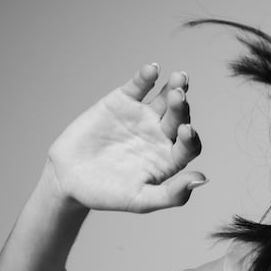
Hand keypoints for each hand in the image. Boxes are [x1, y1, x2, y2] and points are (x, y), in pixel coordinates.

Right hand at [45, 63, 205, 212]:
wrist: (68, 179)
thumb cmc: (106, 195)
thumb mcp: (140, 200)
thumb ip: (172, 194)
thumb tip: (202, 180)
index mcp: (170, 158)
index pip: (188, 145)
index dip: (190, 138)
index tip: (186, 131)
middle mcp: (161, 135)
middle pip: (179, 118)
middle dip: (181, 107)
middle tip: (179, 96)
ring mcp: (143, 116)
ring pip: (164, 99)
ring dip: (173, 87)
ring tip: (179, 78)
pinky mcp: (123, 102)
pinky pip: (138, 86)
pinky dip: (145, 77)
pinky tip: (152, 69)